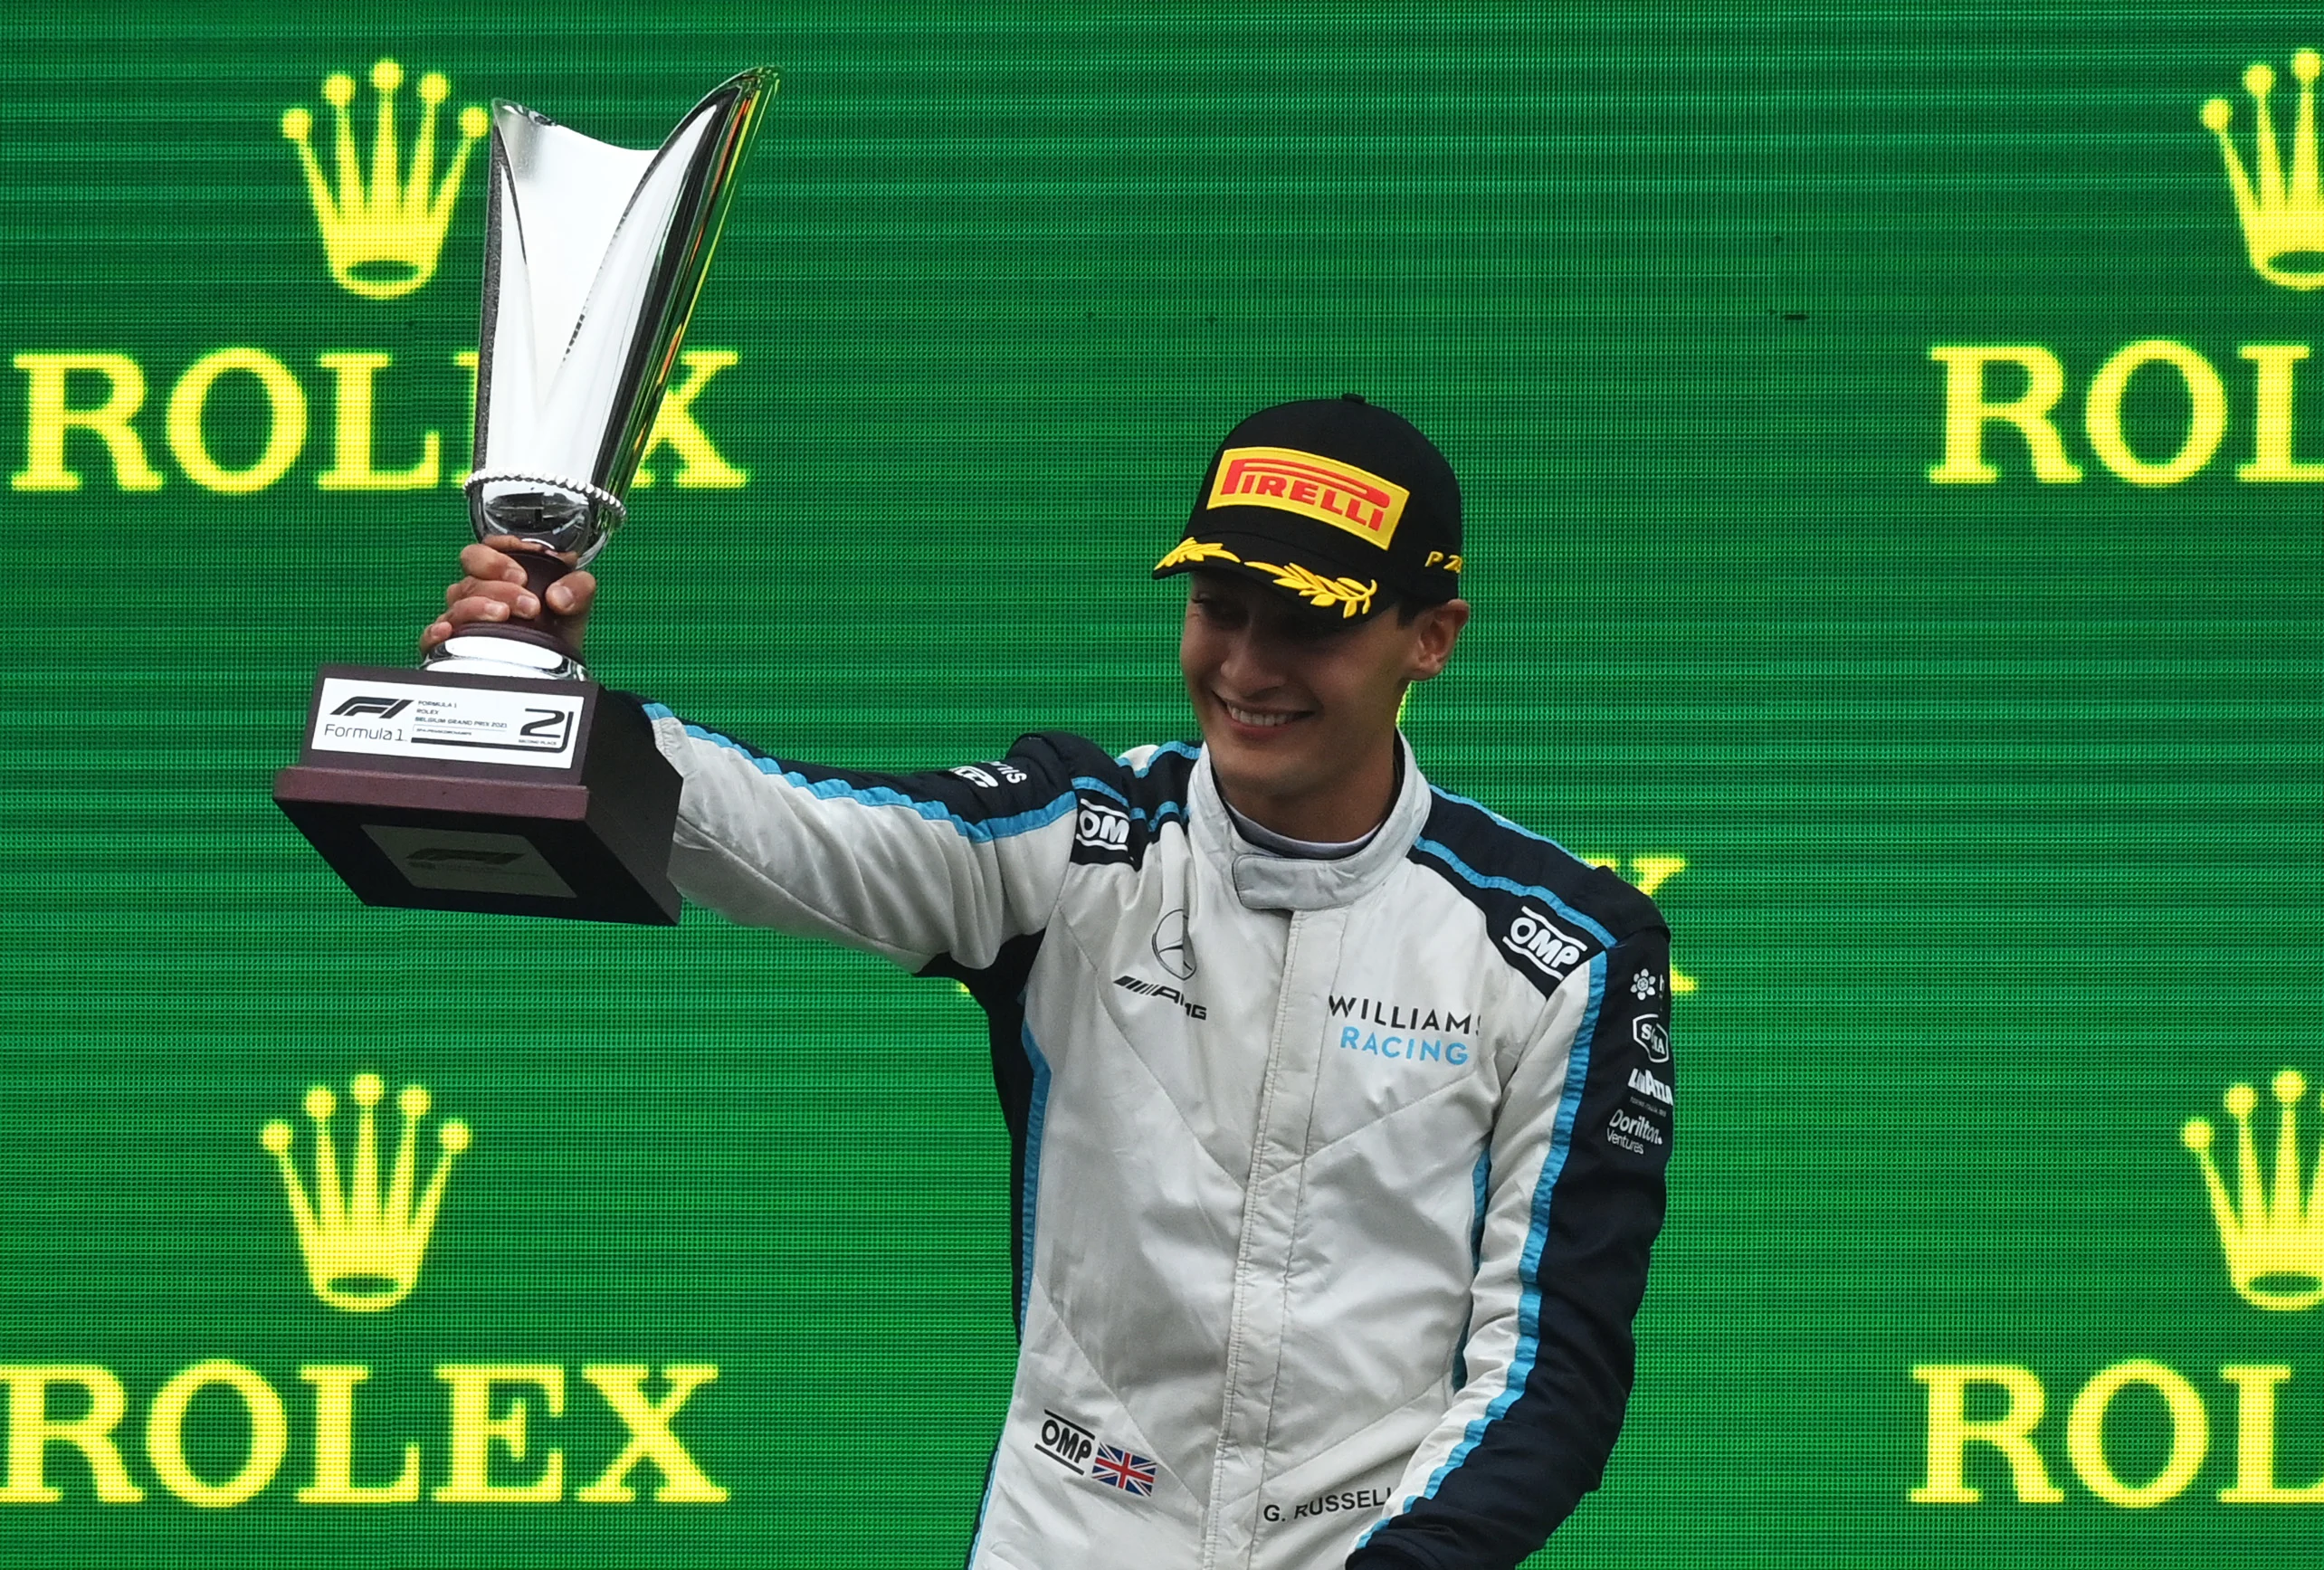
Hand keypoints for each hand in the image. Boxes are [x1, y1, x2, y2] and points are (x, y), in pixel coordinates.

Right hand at [420, 536, 595, 655]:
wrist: (554, 672)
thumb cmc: (556, 631)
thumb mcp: (574, 606)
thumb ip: (578, 589)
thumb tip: (559, 596)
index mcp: (501, 574)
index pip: (484, 550)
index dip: (499, 555)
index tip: (522, 574)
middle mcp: (477, 592)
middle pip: (472, 576)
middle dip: (499, 585)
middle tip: (528, 603)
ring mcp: (463, 618)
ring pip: (457, 603)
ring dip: (480, 606)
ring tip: (504, 615)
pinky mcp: (451, 646)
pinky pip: (431, 635)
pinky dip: (436, 631)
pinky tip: (448, 631)